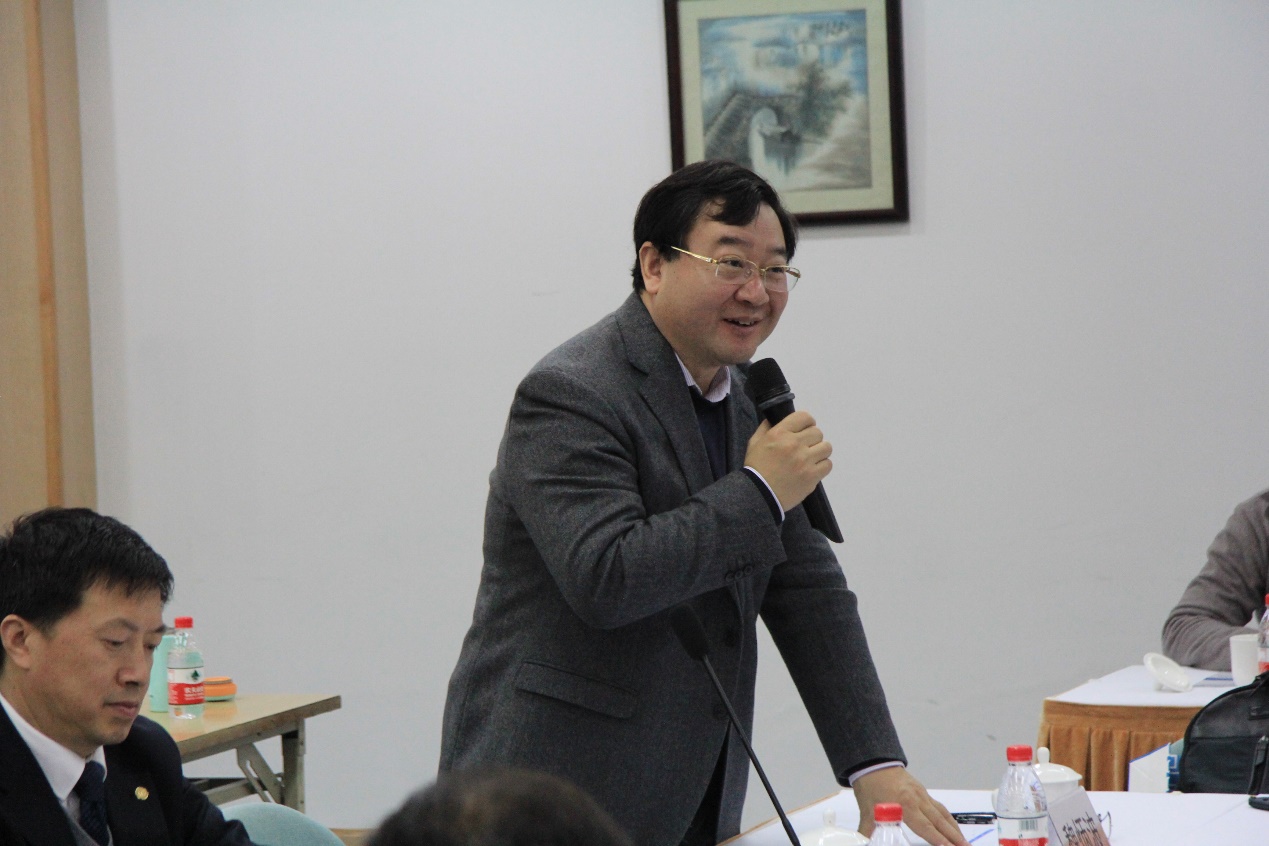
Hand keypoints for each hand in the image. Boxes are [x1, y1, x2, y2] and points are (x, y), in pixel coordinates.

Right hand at [742, 412, 830, 508]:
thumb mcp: (754, 443)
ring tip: (811, 459)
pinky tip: (813, 469)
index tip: (805, 430)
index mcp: (780, 434)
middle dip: (812, 439)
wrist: (759, 495)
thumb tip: (775, 418)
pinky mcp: (812, 476)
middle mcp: (794, 444)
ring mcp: (805, 461)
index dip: (807, 422)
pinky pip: (828, 464)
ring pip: (826, 448)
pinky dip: (822, 466)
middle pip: (817, 433)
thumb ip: (765, 428)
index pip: (804, 417)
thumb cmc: (755, 468)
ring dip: (820, 452)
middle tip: (805, 448)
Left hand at [853, 767, 968, 845]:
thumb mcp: (866, 810)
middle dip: (954, 837)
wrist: (873, 762)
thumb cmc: (870, 786)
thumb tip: (862, 842)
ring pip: (942, 814)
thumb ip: (867, 830)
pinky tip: (952, 826)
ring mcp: (922, 795)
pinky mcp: (923, 791)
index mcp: (904, 804)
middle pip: (939, 821)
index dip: (938, 839)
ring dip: (954, 829)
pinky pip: (939, 807)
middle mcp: (917, 800)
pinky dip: (948, 818)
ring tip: (963, 842)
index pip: (925, 826)